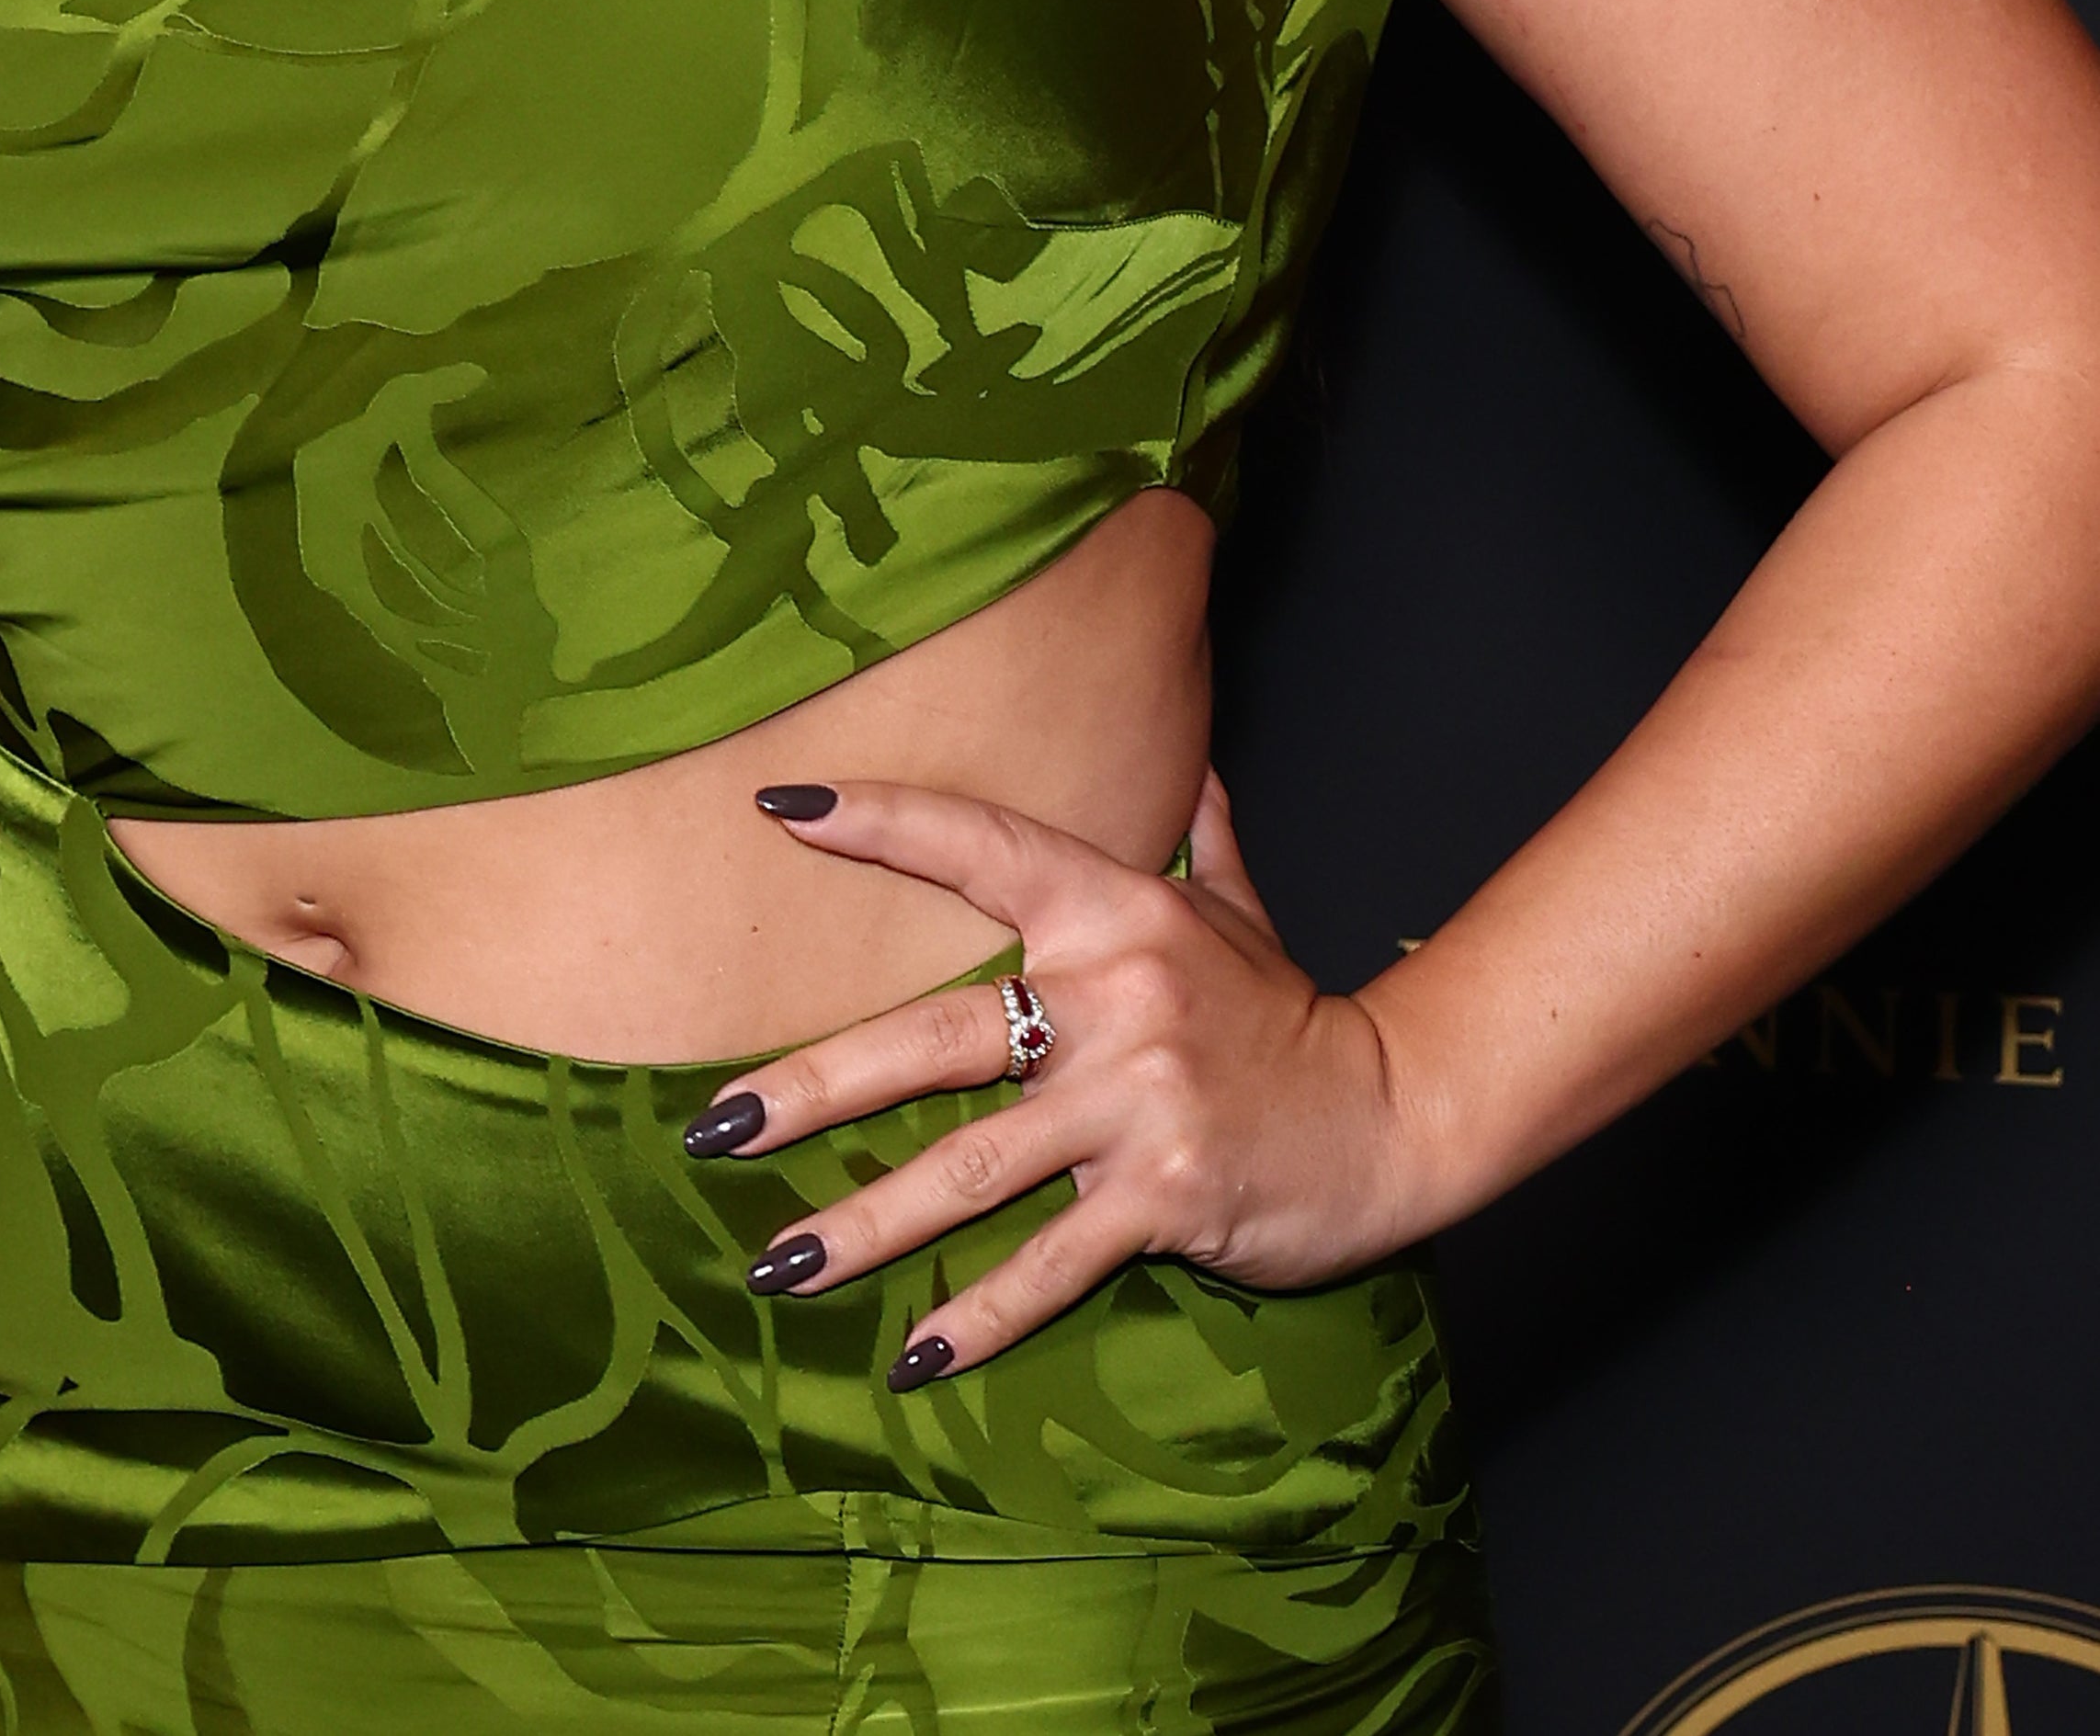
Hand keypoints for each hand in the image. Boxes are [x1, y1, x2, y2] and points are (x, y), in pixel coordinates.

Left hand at [692, 773, 1423, 1381]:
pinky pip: (1051, 1261)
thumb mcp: (1237, 912)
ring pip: (969, 1169)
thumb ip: (1199, 832)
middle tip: (713, 1126)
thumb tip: (1186, 754)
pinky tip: (914, 1355)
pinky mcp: (1165, 1197)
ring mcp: (1136, 1104)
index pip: (978, 845)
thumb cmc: (1289, 1013)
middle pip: (930, 1039)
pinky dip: (981, 1314)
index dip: (882, 821)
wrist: (1397, 1114)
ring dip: (863, 1226)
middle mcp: (1115, 998)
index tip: (782, 811)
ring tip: (774, 1267)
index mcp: (1115, 910)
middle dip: (813, 1087)